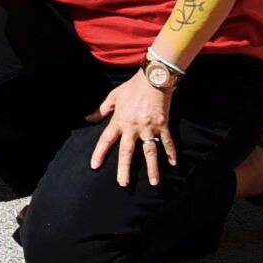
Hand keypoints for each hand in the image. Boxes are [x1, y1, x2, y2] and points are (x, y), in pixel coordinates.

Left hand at [88, 71, 176, 186]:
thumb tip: (88, 119)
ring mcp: (149, 127)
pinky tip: (174, 164)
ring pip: (150, 151)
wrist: (152, 78)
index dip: (100, 153)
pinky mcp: (163, 125)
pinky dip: (171, 152)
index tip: (95, 166)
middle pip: (127, 152)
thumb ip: (101, 110)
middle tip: (123, 184)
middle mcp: (133, 127)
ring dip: (152, 168)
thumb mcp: (113, 97)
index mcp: (119, 121)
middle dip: (125, 169)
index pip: (106, 140)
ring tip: (154, 183)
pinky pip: (167, 141)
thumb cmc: (132, 87)